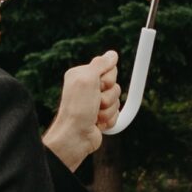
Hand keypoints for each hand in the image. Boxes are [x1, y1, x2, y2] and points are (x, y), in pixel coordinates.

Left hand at [42, 51, 120, 169]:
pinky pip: (117, 114)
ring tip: (94, 115)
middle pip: (115, 86)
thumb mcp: (87, 79)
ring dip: (108, 110)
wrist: (75, 137)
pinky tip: (97, 123)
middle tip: (95, 102)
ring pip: (117, 101)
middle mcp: (88, 88)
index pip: (109, 69)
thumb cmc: (77, 109)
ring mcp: (95, 103)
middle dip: (109, 96)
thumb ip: (100, 64)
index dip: (108, 79)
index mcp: (82, 75)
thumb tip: (112, 54)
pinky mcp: (101, 117)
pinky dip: (109, 120)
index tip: (98, 86)